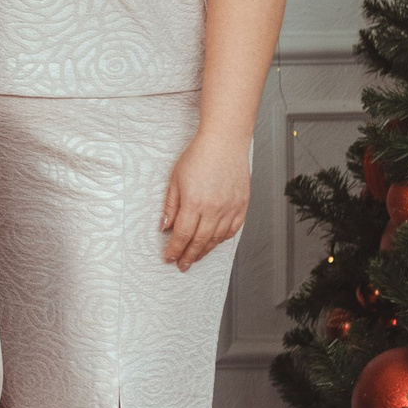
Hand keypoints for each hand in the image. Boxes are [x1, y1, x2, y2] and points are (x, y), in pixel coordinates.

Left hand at [161, 128, 251, 269]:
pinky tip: (214, 243)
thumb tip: (165, 227)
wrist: (224, 142)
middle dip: (189, 256)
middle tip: (182, 265)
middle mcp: (214, 209)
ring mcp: (230, 208)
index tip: (169, 257)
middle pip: (199, 241)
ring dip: (205, 251)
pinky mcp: (242, 205)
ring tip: (196, 258)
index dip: (175, 249)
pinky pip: (232, 230)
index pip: (182, 235)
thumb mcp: (175, 179)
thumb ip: (171, 206)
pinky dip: (222, 239)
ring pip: (217, 238)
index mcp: (195, 203)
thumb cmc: (198, 156)